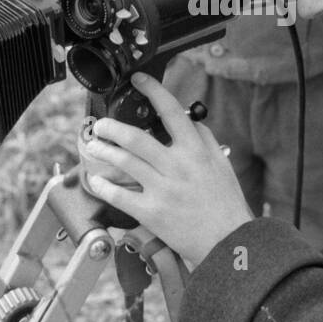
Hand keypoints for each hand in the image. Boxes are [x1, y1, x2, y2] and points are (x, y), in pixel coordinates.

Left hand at [78, 73, 254, 267]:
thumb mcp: (221, 164)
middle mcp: (177, 165)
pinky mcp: (151, 212)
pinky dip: (103, 186)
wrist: (228, 241)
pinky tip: (96, 179)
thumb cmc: (226, 204)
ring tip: (93, 146)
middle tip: (102, 125)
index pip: (171, 111)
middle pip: (135, 137)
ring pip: (124, 161)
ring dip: (103, 151)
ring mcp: (162, 189)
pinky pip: (119, 195)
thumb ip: (204, 140)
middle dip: (112, 127)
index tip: (138, 80)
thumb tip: (188, 120)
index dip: (153, 90)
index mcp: (196, 150)